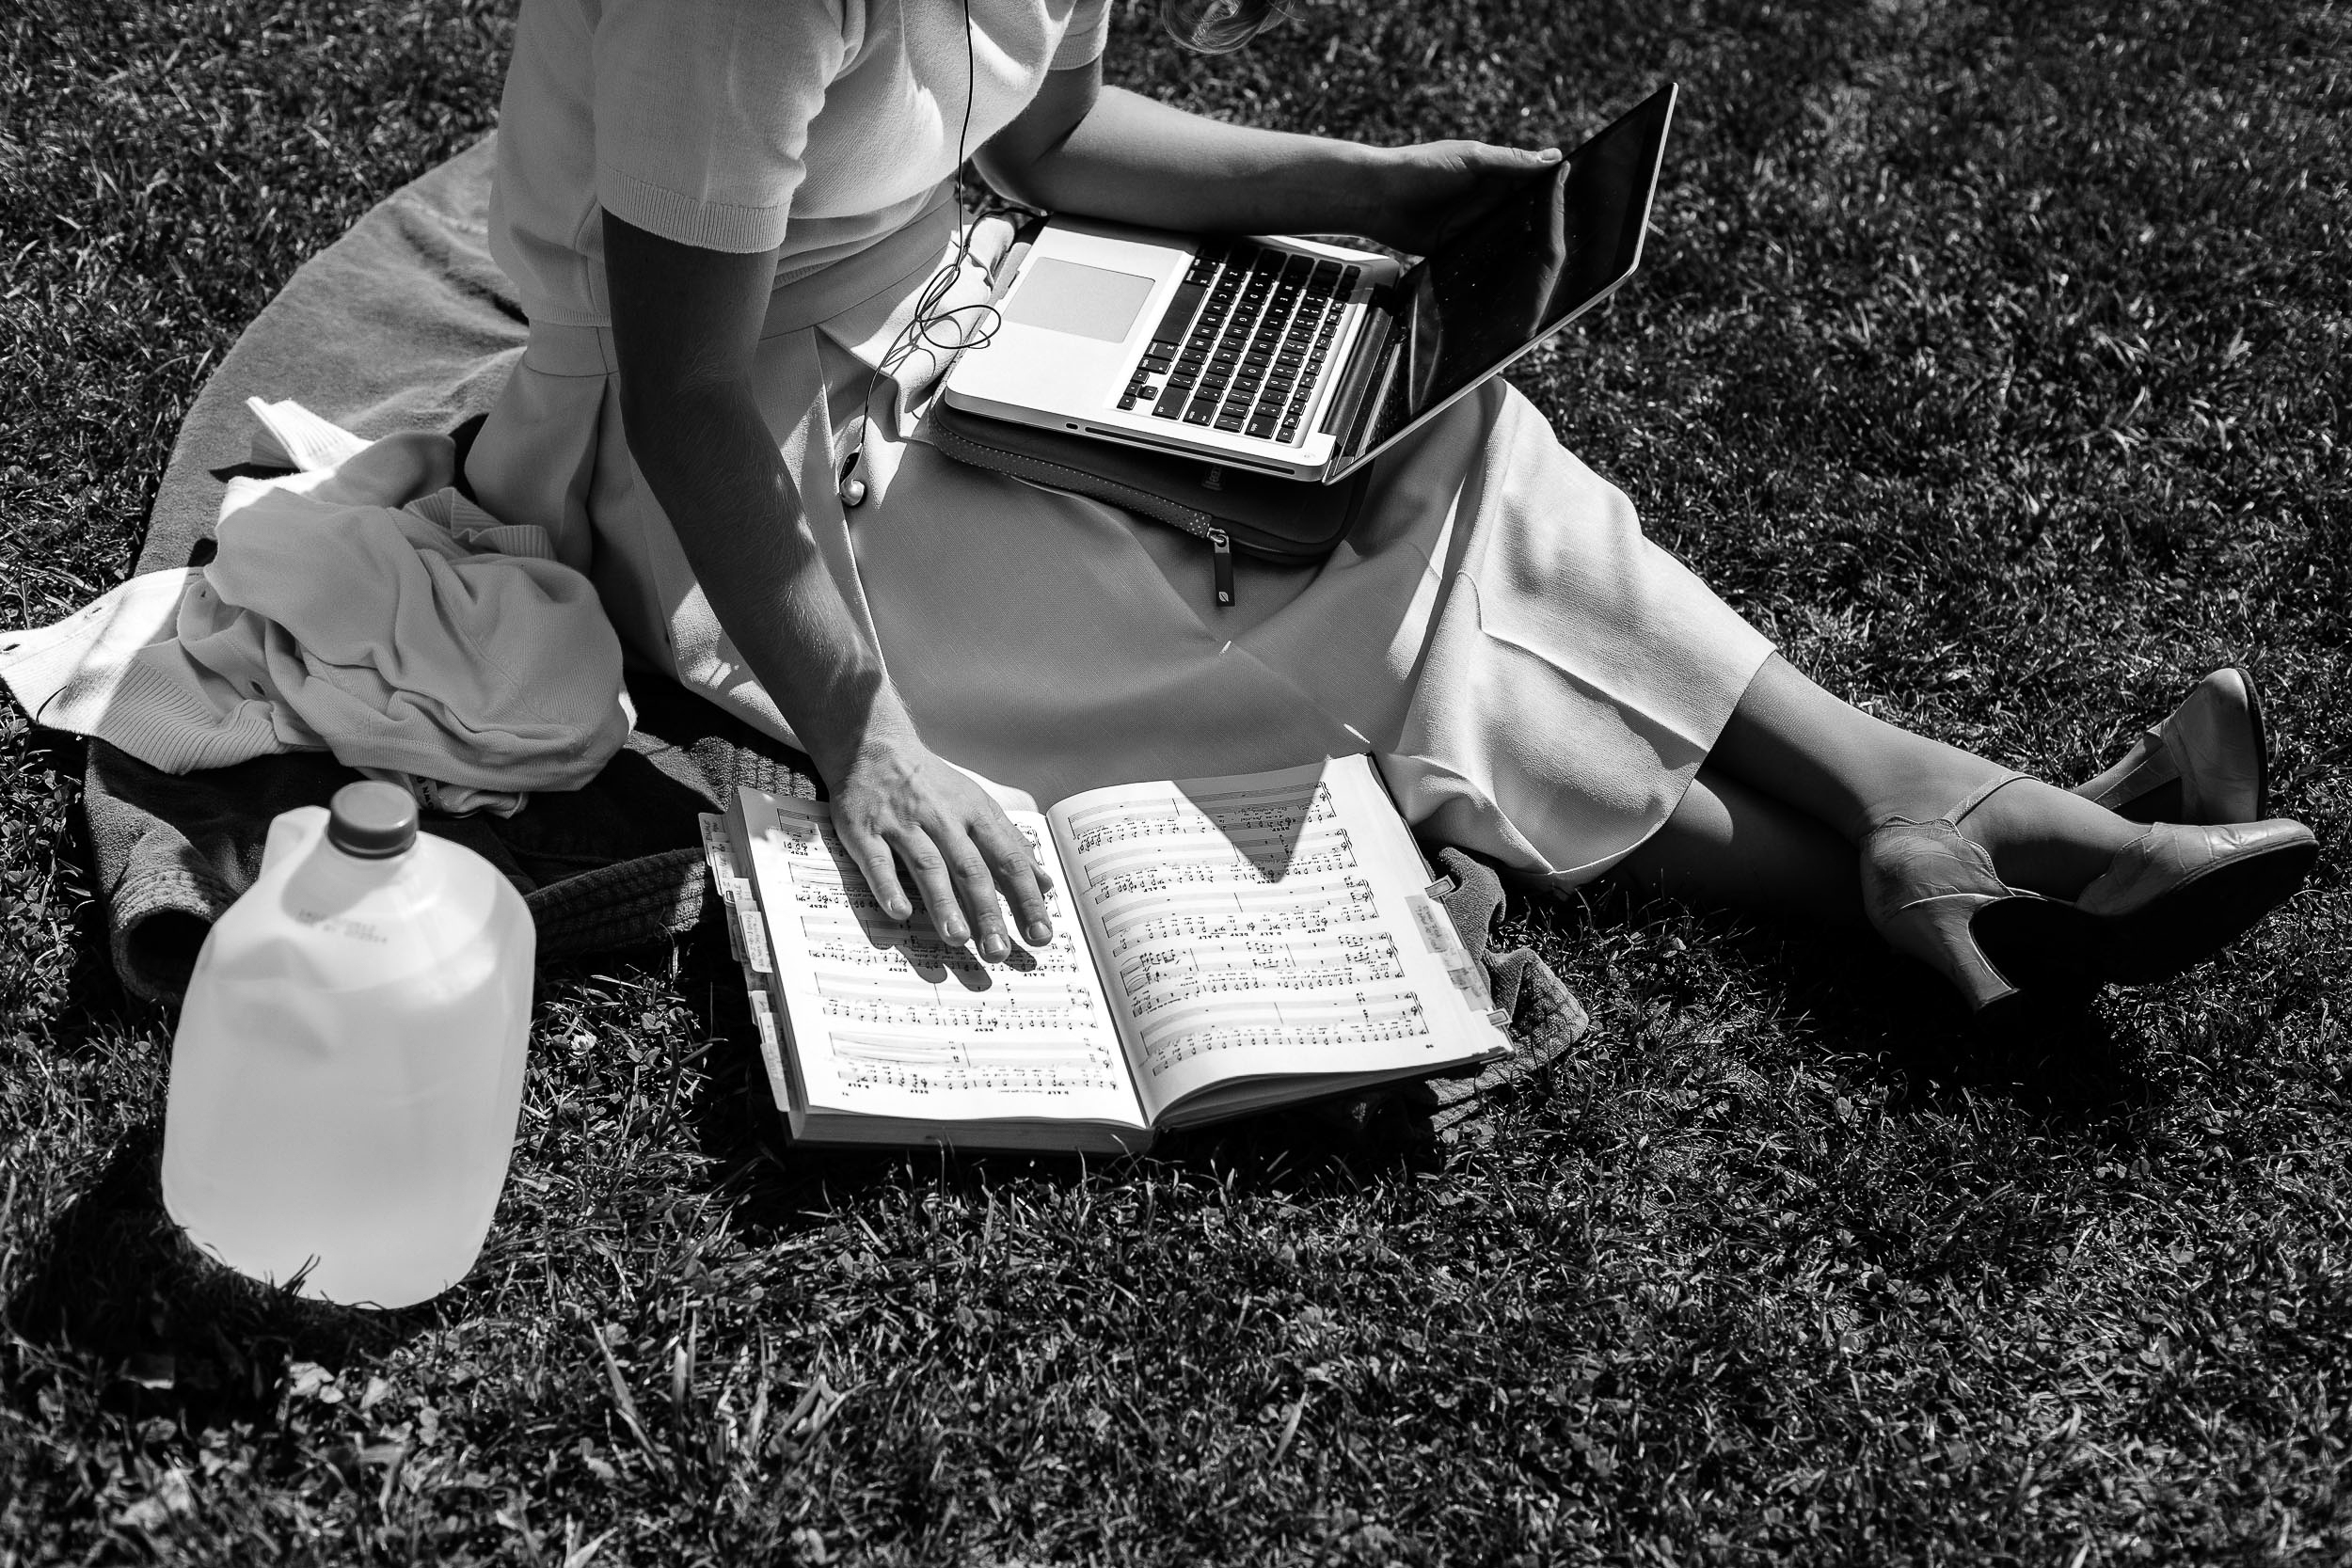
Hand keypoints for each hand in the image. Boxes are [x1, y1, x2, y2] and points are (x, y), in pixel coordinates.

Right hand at [828, 726, 1055, 959]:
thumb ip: (1010, 844)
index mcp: (975, 814)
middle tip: (998, 952)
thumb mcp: (977, 804)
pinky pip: (877, 861)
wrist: (872, 744)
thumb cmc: (931, 782)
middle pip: (971, 869)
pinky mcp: (864, 829)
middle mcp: (942, 818)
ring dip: (944, 903)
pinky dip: (888, 886)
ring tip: (958, 939)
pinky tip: (899, 913)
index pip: (1009, 860)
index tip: (1040, 935)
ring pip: (928, 866)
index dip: (1027, 899)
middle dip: (988, 912)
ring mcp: (902, 824)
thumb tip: (1045, 883)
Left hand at [1360, 140, 1562, 254]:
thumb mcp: (1471, 159)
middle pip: (1525, 215)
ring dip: (1521, 248)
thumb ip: (1511, 162)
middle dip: (1544, 226)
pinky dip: (1493, 264)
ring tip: (1549, 265)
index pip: (1534, 183)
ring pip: (1506, 239)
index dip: (1556, 192)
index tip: (1582, 204)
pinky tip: (1513, 277)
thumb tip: (1554, 157)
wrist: (1377, 197)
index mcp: (1495, 174)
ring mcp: (1472, 225)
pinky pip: (1481, 257)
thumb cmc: (1420, 167)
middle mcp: (1487, 200)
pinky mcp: (1456, 247)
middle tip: (1571, 242)